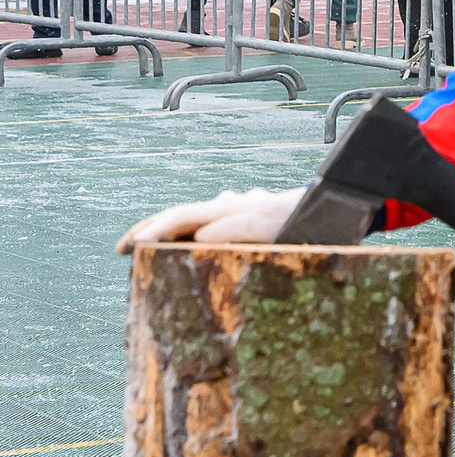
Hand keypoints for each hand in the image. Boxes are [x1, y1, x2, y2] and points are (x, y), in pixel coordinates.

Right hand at [117, 187, 305, 254]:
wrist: (332, 206)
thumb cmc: (300, 220)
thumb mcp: (268, 225)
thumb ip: (234, 228)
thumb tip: (199, 236)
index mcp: (226, 208)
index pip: (179, 217)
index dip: (152, 231)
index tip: (130, 247)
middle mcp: (227, 206)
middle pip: (178, 216)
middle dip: (147, 230)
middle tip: (120, 249)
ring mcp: (236, 211)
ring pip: (192, 220)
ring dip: (167, 233)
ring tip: (144, 250)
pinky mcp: (246, 219)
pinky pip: (211, 227)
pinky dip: (191, 237)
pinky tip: (188, 250)